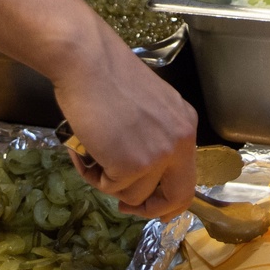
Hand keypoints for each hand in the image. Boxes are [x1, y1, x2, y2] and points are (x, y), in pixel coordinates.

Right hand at [53, 22, 197, 218]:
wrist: (85, 59)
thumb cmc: (105, 72)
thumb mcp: (147, 105)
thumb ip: (154, 134)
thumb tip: (144, 168)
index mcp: (185, 123)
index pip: (187, 176)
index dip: (167, 198)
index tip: (148, 203)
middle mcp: (179, 141)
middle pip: (178, 197)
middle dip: (150, 210)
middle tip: (124, 208)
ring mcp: (157, 155)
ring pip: (135, 195)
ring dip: (109, 182)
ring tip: (89, 153)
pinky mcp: (131, 165)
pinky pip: (111, 187)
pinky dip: (92, 174)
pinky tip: (82, 149)